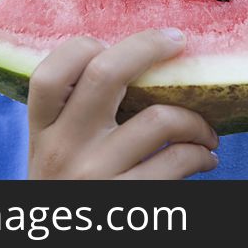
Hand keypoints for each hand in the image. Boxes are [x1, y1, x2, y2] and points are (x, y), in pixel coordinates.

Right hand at [26, 27, 218, 178]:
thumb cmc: (71, 195)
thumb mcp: (54, 157)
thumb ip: (72, 118)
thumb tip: (127, 61)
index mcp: (41, 134)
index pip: (50, 72)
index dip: (85, 46)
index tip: (117, 43)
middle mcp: (62, 151)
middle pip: (105, 73)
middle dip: (150, 46)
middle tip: (177, 41)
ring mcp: (96, 178)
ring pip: (158, 118)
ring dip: (196, 119)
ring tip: (206, 130)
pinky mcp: (130, 205)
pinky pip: (178, 162)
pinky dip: (201, 154)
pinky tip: (204, 159)